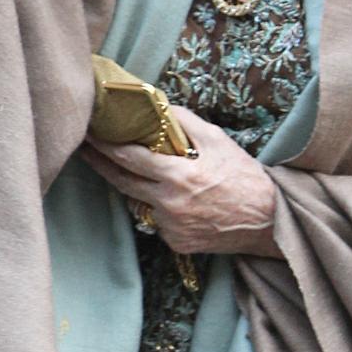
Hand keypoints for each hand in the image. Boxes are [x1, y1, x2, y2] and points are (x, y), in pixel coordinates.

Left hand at [81, 105, 281, 257]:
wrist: (267, 218)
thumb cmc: (242, 173)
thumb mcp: (217, 139)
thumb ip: (184, 122)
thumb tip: (159, 107)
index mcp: (178, 175)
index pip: (129, 158)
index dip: (105, 145)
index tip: (89, 134)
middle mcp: (169, 204)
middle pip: (122, 182)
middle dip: (100, 164)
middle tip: (84, 148)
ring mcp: (170, 227)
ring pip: (139, 203)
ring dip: (131, 185)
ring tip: (122, 167)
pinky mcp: (176, 244)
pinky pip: (157, 221)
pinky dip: (159, 207)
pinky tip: (173, 198)